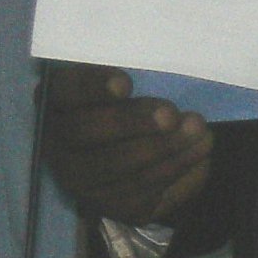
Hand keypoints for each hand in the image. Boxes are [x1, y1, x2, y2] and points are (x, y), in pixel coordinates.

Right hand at [43, 63, 212, 224]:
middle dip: (131, 123)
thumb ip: (133, 66)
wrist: (132, 155)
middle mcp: (59, 145)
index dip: (92, 88)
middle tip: (169, 114)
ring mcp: (84, 182)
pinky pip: (146, 191)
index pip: (64, 91)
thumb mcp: (121, 82)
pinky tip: (201, 150)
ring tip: (198, 128)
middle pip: (86, 133)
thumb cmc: (128, 103)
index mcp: (56, 103)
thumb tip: (162, 51)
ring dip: (165, 148)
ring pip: (121, 168)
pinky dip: (178, 169)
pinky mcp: (114, 206)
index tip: (126, 83)